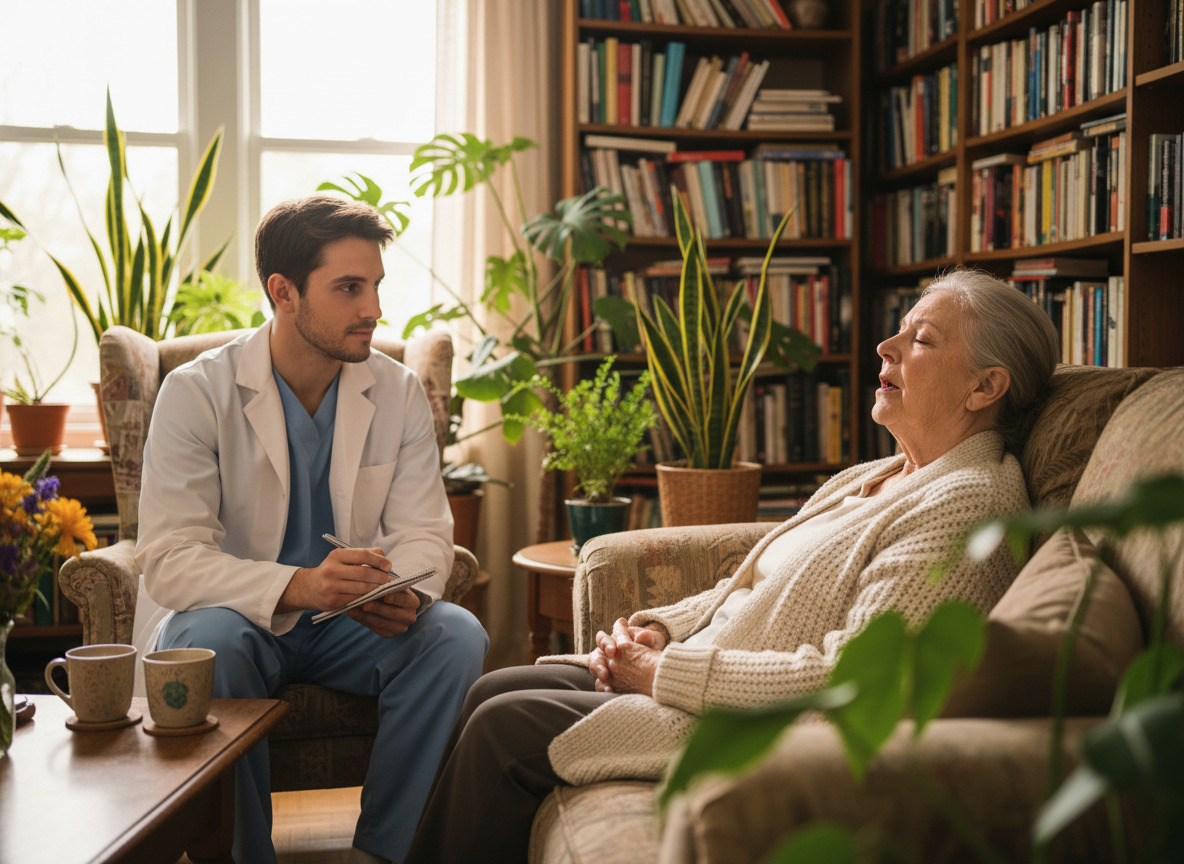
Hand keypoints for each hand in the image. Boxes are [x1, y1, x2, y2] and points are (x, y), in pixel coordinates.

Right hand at [278, 547, 417, 634]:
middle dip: (381, 577)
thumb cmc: (332, 571)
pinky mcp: (332, 601)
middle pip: (364, 573)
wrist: (308, 588)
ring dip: (376, 589)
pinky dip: (367, 598)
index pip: (362, 555)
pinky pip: (355, 600)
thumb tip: (383, 554)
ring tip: (384, 588)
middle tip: (390, 580)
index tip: (389, 566)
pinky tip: (373, 597)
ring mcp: (330, 587)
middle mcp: (331, 570)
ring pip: (361, 588)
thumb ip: (363, 554)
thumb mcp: (343, 558)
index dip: (378, 560)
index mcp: (336, 556)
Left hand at [348, 586, 419, 637]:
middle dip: (377, 609)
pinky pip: (376, 629)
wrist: (391, 603)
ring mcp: (400, 627)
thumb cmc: (390, 589)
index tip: (385, 597)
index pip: (405, 600)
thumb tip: (377, 576)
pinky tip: (353, 614)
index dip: (395, 598)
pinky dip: (363, 621)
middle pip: (393, 613)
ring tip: (353, 609)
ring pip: (382, 623)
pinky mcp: (389, 634)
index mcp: (413, 602)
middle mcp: (410, 617)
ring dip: (367, 616)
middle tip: (364, 604)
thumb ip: (386, 581)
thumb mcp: (392, 583)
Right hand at [587, 618, 664, 695]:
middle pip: (595, 657)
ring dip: (599, 677)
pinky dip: (604, 688)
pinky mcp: (611, 681)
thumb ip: (648, 637)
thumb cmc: (653, 644)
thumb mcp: (653, 640)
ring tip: (606, 683)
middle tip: (604, 671)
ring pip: (595, 671)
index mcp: (613, 639)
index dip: (605, 643)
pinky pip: (602, 685)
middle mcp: (606, 653)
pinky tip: (610, 691)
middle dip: (597, 663)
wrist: (658, 660)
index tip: (613, 650)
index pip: (602, 639)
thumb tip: (643, 636)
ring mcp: (608, 667)